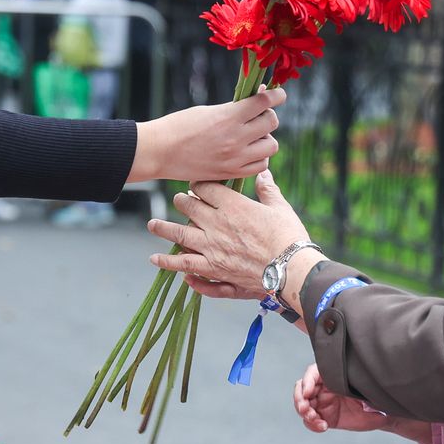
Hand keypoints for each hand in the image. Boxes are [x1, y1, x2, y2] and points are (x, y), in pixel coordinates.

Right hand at [128, 87, 284, 182]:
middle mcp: (236, 138)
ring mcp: (235, 158)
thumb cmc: (179, 126)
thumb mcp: (208, 110)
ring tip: (252, 136)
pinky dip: (259, 157)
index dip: (277, 95)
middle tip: (257, 116)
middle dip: (267, 116)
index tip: (279, 94)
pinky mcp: (231, 173)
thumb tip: (256, 101)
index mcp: (228, 117)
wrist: (159, 152)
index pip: (264, 102)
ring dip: (265, 138)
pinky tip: (249, 152)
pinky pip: (260, 165)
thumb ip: (233, 109)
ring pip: (271, 146)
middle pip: (271, 123)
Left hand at [148, 170, 312, 296]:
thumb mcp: (280, 208)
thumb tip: (263, 172)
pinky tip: (157, 260)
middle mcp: (216, 225)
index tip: (197, 185)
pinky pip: (185, 265)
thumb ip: (268, 190)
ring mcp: (212, 249)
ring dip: (163, 229)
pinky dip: (169, 263)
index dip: (199, 185)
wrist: (291, 270)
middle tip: (179, 200)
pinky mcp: (213, 270)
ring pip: (179, 235)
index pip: (205, 188)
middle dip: (182, 201)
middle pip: (189, 207)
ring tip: (153, 225)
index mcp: (233, 205)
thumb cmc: (289, 237)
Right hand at [293, 363, 386, 432]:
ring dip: (305, 413)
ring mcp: (322, 403)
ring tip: (315, 419)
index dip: (307, 381)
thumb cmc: (376, 398)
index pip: (313, 373)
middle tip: (306, 410)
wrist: (381, 414)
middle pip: (302, 389)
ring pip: (303, 405)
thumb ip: (359, 387)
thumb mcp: (369, 391)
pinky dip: (312, 425)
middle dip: (300, 400)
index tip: (308, 393)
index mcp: (333, 376)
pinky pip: (310, 421)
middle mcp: (324, 388)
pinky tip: (323, 427)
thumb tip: (354, 384)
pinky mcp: (323, 417)